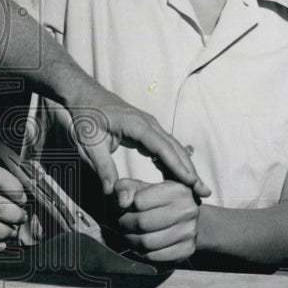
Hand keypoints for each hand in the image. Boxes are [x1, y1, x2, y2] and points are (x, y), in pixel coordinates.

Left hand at [66, 84, 209, 196]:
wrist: (83, 94)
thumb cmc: (85, 116)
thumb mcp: (89, 143)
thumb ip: (102, 167)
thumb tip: (112, 193)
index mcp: (136, 125)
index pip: (163, 148)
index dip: (178, 166)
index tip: (192, 182)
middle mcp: (147, 123)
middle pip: (174, 148)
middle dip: (190, 169)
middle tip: (204, 191)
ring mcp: (148, 125)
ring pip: (172, 146)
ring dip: (185, 166)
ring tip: (198, 186)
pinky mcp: (145, 129)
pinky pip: (165, 145)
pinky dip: (175, 160)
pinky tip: (180, 174)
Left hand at [114, 178, 199, 261]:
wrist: (182, 217)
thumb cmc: (155, 200)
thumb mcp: (139, 187)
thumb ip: (125, 188)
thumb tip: (123, 202)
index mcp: (177, 190)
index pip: (139, 201)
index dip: (125, 207)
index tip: (123, 209)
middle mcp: (188, 210)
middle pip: (142, 223)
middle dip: (125, 225)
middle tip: (121, 224)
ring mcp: (189, 232)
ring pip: (147, 242)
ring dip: (130, 240)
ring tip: (128, 234)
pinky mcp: (187, 251)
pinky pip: (153, 257)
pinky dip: (140, 253)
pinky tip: (139, 245)